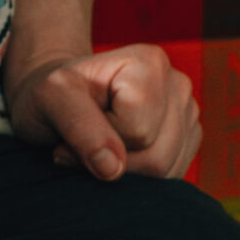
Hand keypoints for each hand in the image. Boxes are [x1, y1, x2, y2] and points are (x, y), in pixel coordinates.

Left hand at [7, 44, 201, 181]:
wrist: (61, 98)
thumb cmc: (52, 94)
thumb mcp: (51, 99)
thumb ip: (80, 128)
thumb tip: (113, 169)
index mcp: (150, 62)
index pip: (138, 130)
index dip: (101, 137)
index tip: (79, 121)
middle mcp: (178, 84)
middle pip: (157, 155)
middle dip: (114, 161)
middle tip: (84, 141)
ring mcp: (188, 112)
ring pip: (167, 171)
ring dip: (124, 171)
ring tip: (101, 146)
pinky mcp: (189, 137)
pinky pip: (172, 176)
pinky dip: (140, 176)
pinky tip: (120, 153)